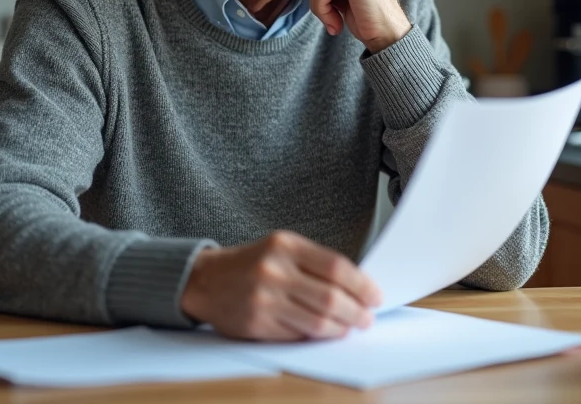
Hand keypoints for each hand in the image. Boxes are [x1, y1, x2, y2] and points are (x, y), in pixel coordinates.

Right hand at [180, 231, 381, 340]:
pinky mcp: (257, 323)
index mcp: (285, 245)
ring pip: (317, 321)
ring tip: (350, 327)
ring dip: (341, 328)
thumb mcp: (281, 248)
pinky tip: (325, 332)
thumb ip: (315, 263)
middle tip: (367, 318)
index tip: (375, 295)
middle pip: (331, 298)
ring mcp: (265, 299)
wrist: (205, 280)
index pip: (336, 267)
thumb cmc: (251, 263)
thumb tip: (356, 287)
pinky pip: (297, 334)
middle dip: (357, 311)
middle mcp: (274, 271)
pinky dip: (316, 336)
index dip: (362, 285)